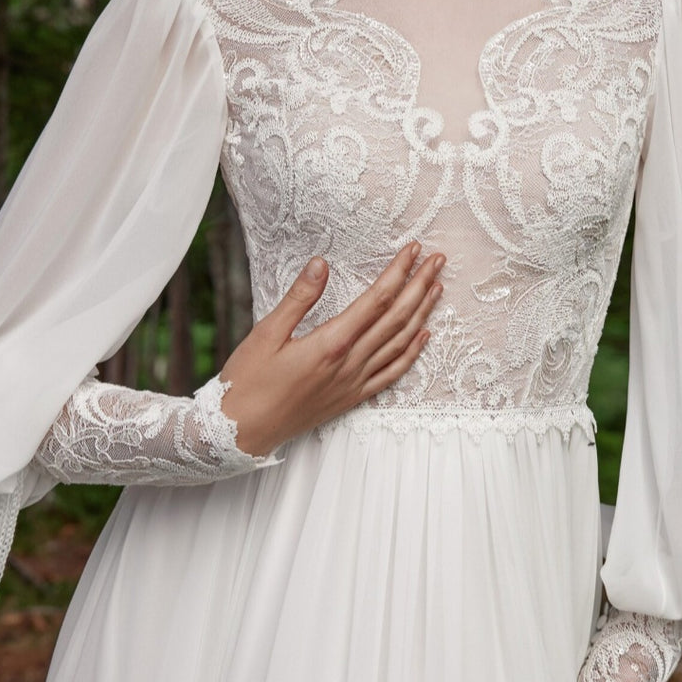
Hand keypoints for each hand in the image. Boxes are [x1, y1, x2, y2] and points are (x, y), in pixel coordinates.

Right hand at [218, 242, 444, 457]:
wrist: (242, 432)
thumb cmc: (248, 381)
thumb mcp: (266, 333)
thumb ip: (299, 297)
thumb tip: (321, 263)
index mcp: (331, 343)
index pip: (377, 299)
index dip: (399, 272)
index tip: (413, 249)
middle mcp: (350, 363)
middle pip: (397, 318)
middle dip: (420, 285)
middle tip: (438, 260)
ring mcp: (354, 383)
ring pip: (400, 343)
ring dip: (422, 313)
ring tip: (437, 288)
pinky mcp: (352, 398)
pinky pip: (391, 373)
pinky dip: (412, 353)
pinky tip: (423, 336)